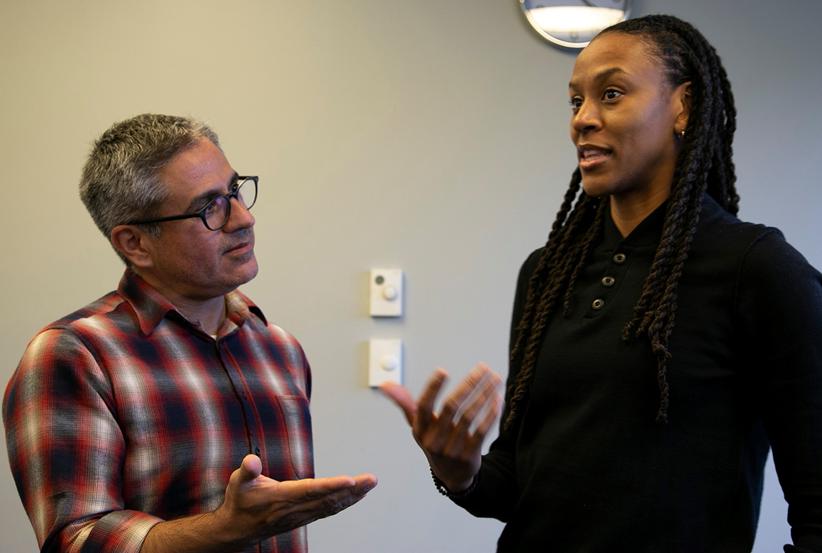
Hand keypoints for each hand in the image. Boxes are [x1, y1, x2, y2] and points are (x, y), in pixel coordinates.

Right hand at [215, 455, 377, 546]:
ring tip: (371, 484)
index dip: (331, 486)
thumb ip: (247, 470)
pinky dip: (345, 502)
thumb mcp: (238, 482)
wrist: (237, 530)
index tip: (350, 480)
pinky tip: (357, 495)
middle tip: (372, 479)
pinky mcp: (305, 517)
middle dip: (353, 490)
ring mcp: (302, 515)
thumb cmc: (239, 501)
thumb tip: (251, 460)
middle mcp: (296, 508)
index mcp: (282, 497)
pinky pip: (329, 510)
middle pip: (329, 499)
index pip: (311, 490)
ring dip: (354, 496)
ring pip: (332, 505)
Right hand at [380, 363, 501, 492]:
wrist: (452, 475)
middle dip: (469, 384)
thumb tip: (385, 385)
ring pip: (469, 416)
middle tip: (482, 369)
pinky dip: (491, 414)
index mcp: (419, 430)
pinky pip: (482, 431)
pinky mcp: (469, 456)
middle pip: (451, 407)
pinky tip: (497, 399)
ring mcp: (452, 449)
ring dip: (485, 394)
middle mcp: (433, 440)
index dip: (432, 389)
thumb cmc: (434, 442)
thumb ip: (404, 403)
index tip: (443, 371)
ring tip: (495, 379)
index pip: (423, 406)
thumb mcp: (417, 425)